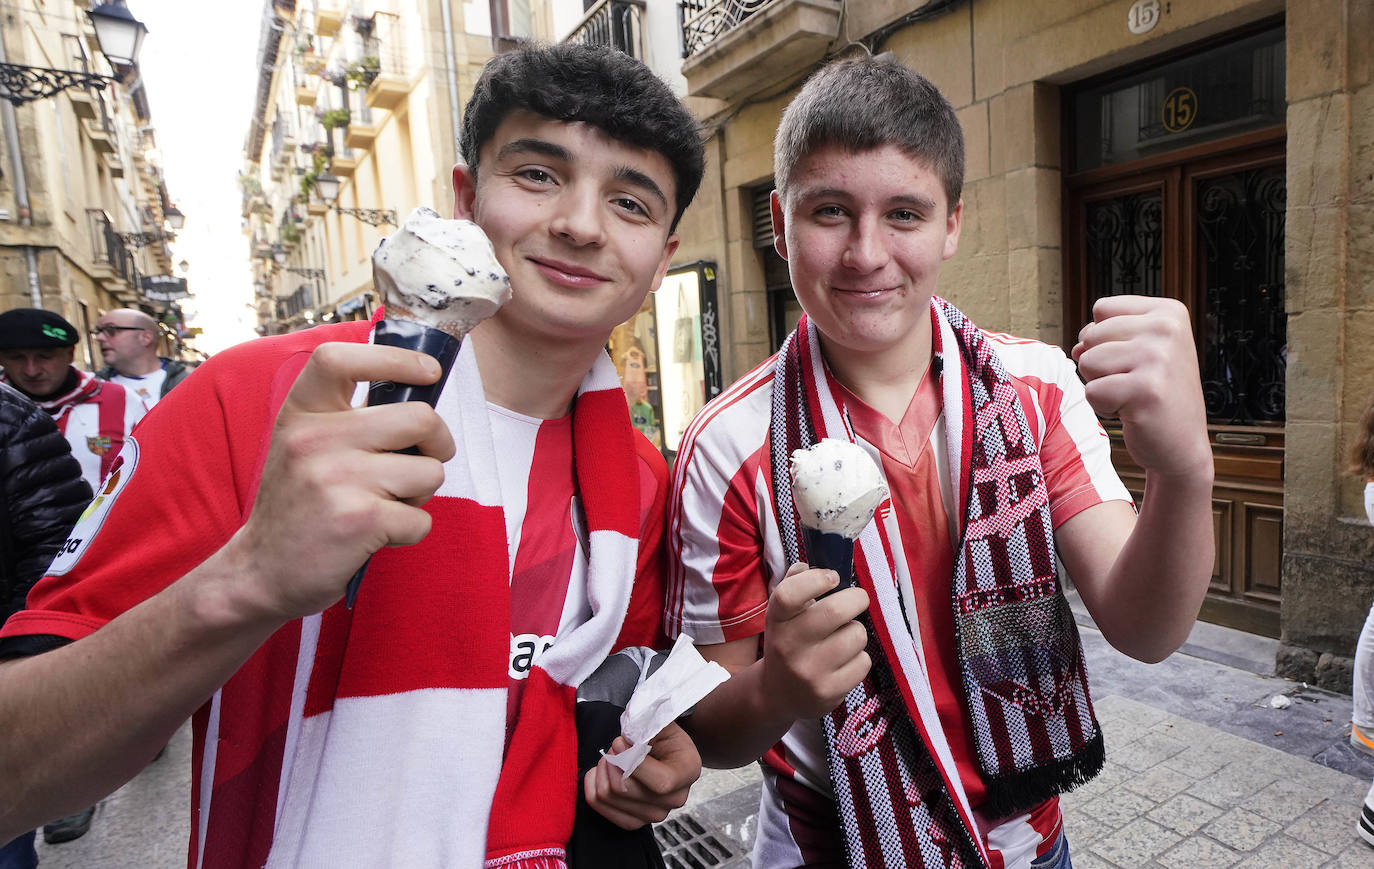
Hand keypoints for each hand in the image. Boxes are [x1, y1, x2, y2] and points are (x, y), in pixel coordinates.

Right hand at [228, 342, 454, 620]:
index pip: (339, 358)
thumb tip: (420, 390)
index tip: (430, 371)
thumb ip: (346, 417)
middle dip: (437, 444)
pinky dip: (410, 531)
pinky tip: (377, 534)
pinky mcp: (359, 520)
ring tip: (386, 503)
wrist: (258, 572)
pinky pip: (422, 519)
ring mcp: (336, 479)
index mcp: (300, 412)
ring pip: (430, 472)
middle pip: (420, 419)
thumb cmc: (298, 503)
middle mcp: (314, 439)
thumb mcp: (303, 445)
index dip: (395, 358)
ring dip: (420, 494)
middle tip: (421, 462)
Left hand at [584, 721, 699, 828]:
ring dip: (603, 770)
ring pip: (608, 796)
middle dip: (613, 761)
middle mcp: (675, 799)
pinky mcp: (634, 821)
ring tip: (613, 756)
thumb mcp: (661, 723)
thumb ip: (646, 727)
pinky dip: (593, 785)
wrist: (666, 751)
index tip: (618, 741)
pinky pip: (600, 807)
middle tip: (616, 746)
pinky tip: (602, 771)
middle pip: (625, 789)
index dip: (632, 762)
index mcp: (687, 772)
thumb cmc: (663, 736)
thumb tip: (625, 743)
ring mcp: (654, 814)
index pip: (660, 782)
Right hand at [760, 563, 870, 720]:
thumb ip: (794, 583)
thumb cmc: (788, 641)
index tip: (833, 577)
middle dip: (857, 598)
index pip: (790, 595)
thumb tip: (813, 566)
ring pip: (856, 635)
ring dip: (855, 632)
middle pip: (835, 611)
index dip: (816, 579)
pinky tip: (843, 663)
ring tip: (842, 639)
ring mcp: (809, 672)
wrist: (778, 695)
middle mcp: (789, 646)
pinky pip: (863, 662)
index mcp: (776, 621)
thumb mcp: (782, 614)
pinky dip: (858, 659)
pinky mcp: (828, 693)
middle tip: (857, 600)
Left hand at [1072, 296, 1210, 478]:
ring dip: (1101, 385)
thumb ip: (1106, 335)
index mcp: (1169, 312)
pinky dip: (1104, 407)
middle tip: (1134, 382)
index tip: (1135, 359)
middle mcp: (1167, 329)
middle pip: (1090, 335)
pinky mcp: (1145, 390)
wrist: (1182, 444)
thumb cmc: (1157, 394)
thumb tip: (1078, 346)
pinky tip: (1133, 411)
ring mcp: (1158, 358)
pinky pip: (1092, 392)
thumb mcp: (1141, 350)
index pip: (1102, 309)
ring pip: (1087, 362)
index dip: (1105, 338)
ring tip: (1132, 395)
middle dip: (1101, 364)